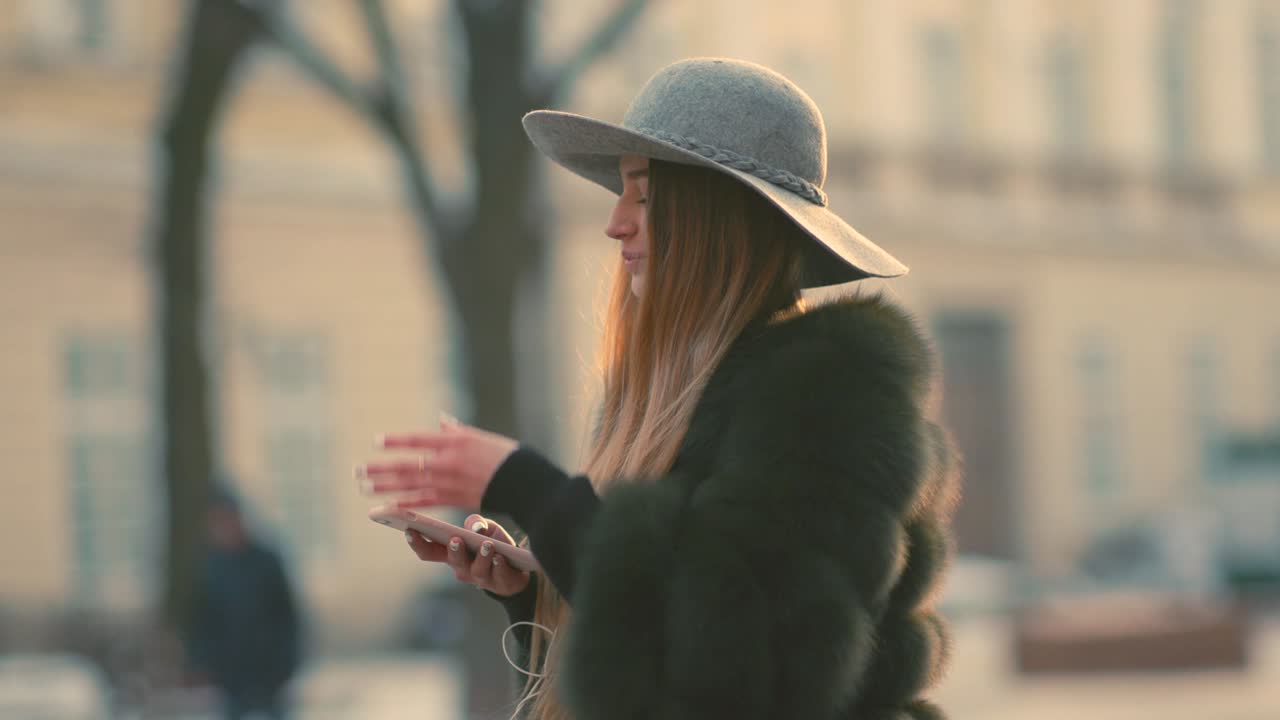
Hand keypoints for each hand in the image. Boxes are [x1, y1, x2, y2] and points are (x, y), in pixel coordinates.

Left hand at [357, 415, 517, 509]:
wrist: (522, 480)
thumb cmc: (504, 455)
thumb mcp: (479, 437)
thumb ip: (456, 430)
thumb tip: (441, 420)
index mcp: (454, 441)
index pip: (417, 439)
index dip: (396, 441)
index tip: (377, 442)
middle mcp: (448, 461)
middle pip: (407, 465)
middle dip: (380, 468)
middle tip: (359, 470)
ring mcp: (449, 481)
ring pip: (410, 484)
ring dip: (385, 486)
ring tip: (364, 487)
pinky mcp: (453, 499)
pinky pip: (424, 502)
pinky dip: (405, 504)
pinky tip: (388, 507)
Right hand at [404, 514, 531, 596]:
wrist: (518, 568)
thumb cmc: (493, 545)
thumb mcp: (485, 527)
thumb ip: (476, 521)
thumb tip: (475, 527)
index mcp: (452, 554)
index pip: (429, 550)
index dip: (417, 542)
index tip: (409, 530)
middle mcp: (462, 568)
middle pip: (452, 561)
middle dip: (453, 551)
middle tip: (455, 540)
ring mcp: (480, 578)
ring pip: (477, 570)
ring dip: (481, 557)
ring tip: (486, 544)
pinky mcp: (501, 583)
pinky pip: (498, 575)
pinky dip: (499, 565)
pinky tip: (500, 557)